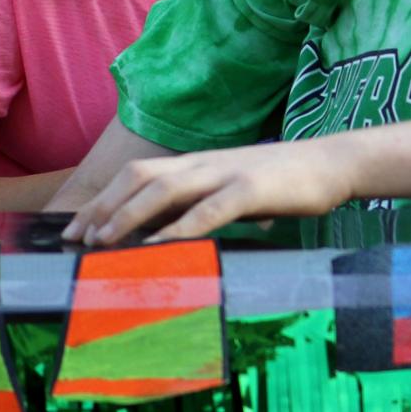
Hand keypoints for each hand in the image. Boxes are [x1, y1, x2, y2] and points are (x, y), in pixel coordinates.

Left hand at [61, 139, 353, 246]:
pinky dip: (177, 230)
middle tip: (77, 240)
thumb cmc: (284, 183)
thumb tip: (161, 234)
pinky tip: (158, 249)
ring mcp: (227, 173)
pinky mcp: (252, 189)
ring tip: (103, 243)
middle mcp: (205, 163)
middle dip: (103, 207)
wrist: (334, 163)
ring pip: (164, 189)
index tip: (75, 229)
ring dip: (128, 216)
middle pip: (140, 176)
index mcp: (199, 163)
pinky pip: (207, 210)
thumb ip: (200, 205)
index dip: (103, 199)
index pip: (138, 174)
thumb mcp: (233, 190)